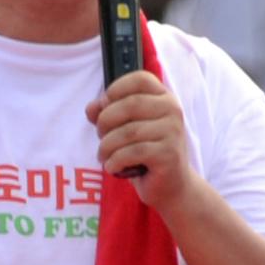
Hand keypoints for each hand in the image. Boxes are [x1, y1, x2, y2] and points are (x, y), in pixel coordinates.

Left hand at [87, 71, 203, 209]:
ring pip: (128, 131)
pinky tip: (113, 167)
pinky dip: (115, 161)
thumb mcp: (125, 128)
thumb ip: (107, 113)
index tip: (104, 106)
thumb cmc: (145, 153)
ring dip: (107, 146)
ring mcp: (173, 131)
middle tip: (101, 137)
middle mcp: (172, 109)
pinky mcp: (169, 153)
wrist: (170, 185)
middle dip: (105, 122)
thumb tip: (91, 108)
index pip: (140, 79)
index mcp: (163, 97)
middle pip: (129, 104)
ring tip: (104, 156)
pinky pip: (132, 152)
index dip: (116, 89)